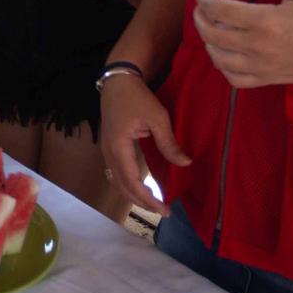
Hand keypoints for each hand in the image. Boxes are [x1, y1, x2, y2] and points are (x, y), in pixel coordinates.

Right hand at [99, 71, 183, 215]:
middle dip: (142, 202)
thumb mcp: (157, 118)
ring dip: (134, 195)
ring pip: (117, 183)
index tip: (165, 209)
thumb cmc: (137, 97)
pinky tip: (141, 188)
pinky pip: (116, 174)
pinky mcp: (109, 148)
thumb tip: (185, 163)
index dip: (148, 199)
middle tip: (163, 211)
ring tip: (153, 203)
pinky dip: (128, 185)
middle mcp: (109, 154)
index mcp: (119, 149)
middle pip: (123, 187)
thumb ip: (169, 143)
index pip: (133, 183)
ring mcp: (106, 152)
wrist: (117, 81)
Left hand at [191, 0, 292, 89]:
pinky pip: (234, 79)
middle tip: (202, 6)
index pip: (218, 10)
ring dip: (207, 42)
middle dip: (200, 17)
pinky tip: (224, 54)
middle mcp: (258, 47)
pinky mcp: (269, 79)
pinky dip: (222, 66)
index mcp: (265, 21)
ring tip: (211, 27)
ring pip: (218, 58)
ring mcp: (262, 67)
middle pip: (212, 34)